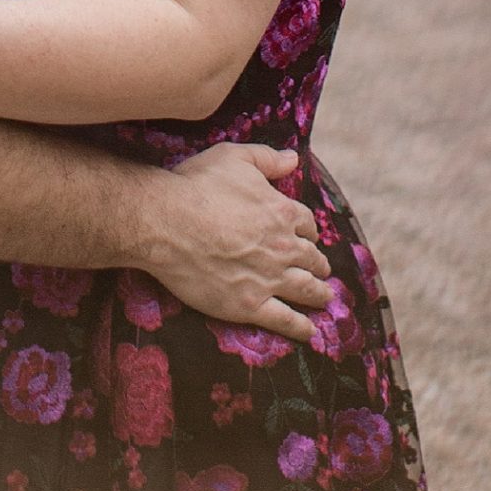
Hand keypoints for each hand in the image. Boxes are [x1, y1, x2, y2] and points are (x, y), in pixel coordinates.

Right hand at [143, 143, 332, 342]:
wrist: (165, 223)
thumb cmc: (196, 186)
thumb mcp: (234, 157)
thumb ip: (267, 158)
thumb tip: (293, 160)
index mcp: (282, 212)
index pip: (306, 223)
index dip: (308, 231)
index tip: (307, 237)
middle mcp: (283, 247)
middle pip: (311, 258)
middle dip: (318, 264)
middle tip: (321, 271)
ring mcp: (268, 278)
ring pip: (305, 289)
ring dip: (318, 294)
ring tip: (325, 299)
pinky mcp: (250, 305)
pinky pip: (285, 320)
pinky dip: (301, 327)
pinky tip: (309, 333)